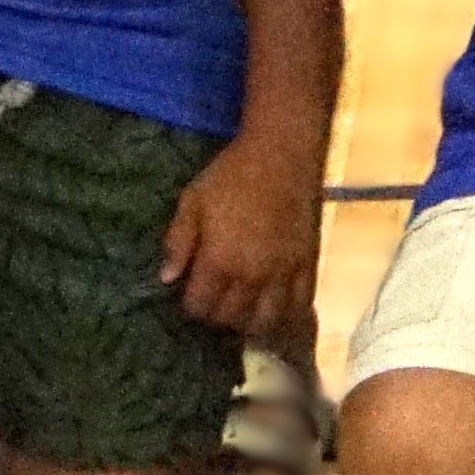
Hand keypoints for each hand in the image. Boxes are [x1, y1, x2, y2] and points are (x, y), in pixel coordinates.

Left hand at [158, 115, 325, 345]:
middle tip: (214, 299)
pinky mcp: (308, 266)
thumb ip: (178, 242)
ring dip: (250, 322)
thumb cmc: (232, 173)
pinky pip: (301, 306)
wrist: (282, 153)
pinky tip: (275, 311)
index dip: (191, 305)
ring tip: (242, 309)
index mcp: (220, 261)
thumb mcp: (193, 201)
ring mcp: (283, 274)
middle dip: (217, 315)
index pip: (200, 306)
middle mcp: (252, 276)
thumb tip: (166, 278)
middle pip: (231, 318)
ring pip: (266, 322)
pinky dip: (287, 316)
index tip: (190, 294)